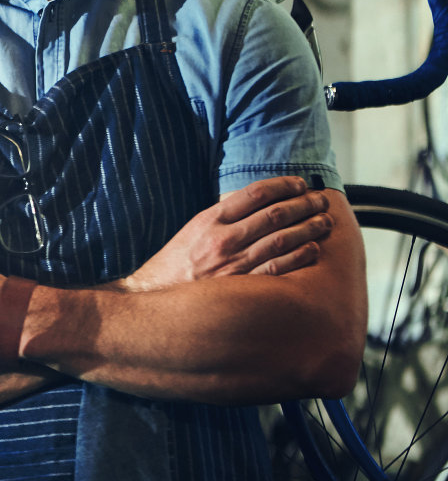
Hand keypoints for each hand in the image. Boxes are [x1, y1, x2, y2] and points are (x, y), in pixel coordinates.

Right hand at [119, 176, 332, 292]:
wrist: (155, 296)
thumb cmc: (176, 263)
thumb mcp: (193, 230)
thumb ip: (223, 216)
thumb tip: (258, 203)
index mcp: (210, 220)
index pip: (255, 193)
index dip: (283, 185)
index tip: (299, 184)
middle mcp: (223, 239)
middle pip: (275, 214)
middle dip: (304, 204)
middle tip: (321, 200)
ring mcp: (233, 263)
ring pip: (282, 239)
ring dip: (309, 227)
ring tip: (324, 221)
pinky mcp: (241, 286)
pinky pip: (278, 268)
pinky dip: (299, 256)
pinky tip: (313, 248)